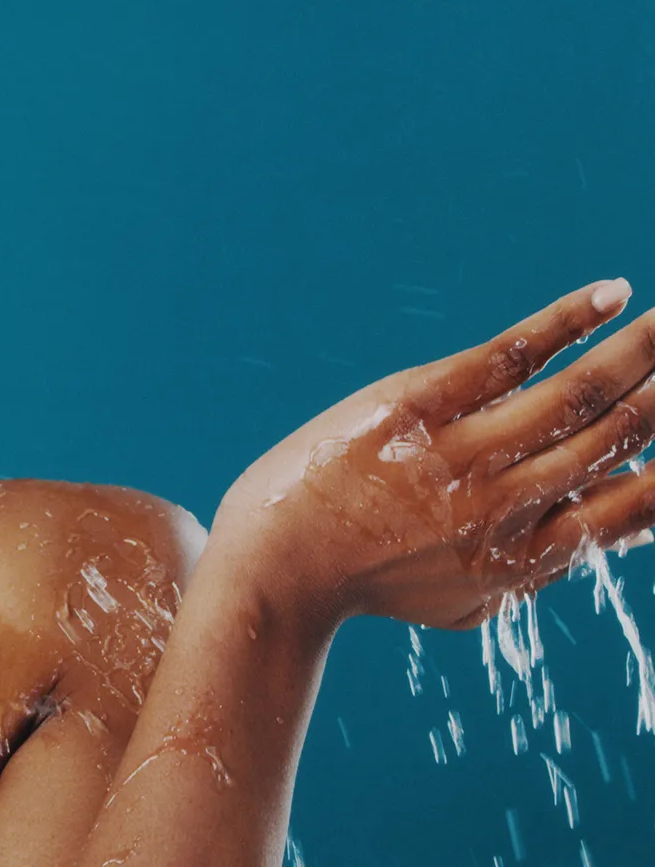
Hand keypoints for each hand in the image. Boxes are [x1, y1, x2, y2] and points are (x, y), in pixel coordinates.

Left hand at [216, 279, 654, 629]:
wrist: (275, 570)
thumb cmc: (371, 580)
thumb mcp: (468, 596)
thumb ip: (544, 564)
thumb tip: (624, 525)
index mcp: (527, 557)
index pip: (637, 506)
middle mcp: (507, 505)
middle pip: (619, 435)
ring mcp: (463, 453)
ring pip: (579, 391)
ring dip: (644, 349)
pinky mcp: (415, 405)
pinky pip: (510, 355)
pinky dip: (569, 322)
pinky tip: (614, 296)